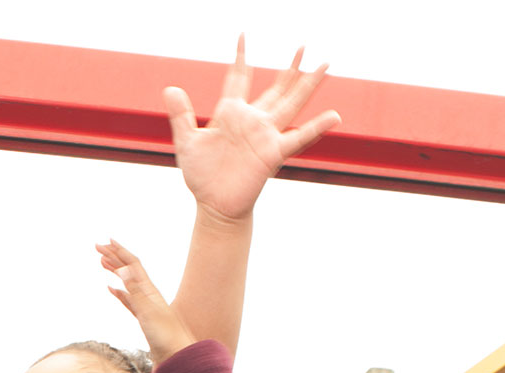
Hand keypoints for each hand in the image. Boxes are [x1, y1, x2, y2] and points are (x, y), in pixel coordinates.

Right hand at [99, 240, 192, 360]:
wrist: (176, 357)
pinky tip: (111, 289)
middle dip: (113, 257)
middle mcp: (148, 295)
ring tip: (102, 262)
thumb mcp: (148, 312)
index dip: (120, 251)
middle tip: (97, 247)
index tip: (107, 241)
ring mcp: (145, 306)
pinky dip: (118, 291)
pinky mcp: (143, 318)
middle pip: (129, 270)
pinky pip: (127, 299)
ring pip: (127, 283)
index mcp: (149, 291)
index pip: (132, 265)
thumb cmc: (166, 337)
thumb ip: (135, 291)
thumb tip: (123, 268)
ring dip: (115, 270)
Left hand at [167, 39, 340, 224]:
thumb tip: (170, 88)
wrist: (214, 204)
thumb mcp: (187, 141)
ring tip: (325, 65)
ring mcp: (266, 135)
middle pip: (277, 87)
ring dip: (308, 84)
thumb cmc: (201, 175)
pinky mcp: (273, 153)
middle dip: (290, 67)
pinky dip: (316, 128)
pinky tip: (334, 116)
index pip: (239, 78)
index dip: (241, 58)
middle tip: (304, 46)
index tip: (243, 36)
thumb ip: (181, 114)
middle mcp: (253, 120)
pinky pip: (298, 138)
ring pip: (292, 103)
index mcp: (231, 113)